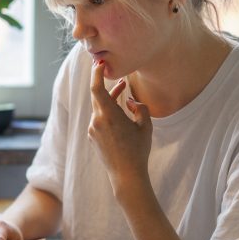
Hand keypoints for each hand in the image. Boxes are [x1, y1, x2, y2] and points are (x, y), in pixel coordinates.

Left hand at [88, 63, 152, 195]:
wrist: (126, 174)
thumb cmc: (138, 150)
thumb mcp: (145, 127)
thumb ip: (140, 108)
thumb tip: (131, 101)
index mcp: (109, 116)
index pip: (96, 89)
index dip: (96, 74)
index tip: (99, 64)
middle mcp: (97, 121)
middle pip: (97, 97)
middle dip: (107, 86)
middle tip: (120, 81)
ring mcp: (93, 130)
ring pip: (99, 108)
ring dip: (109, 101)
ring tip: (122, 96)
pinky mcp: (93, 137)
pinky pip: (99, 119)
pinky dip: (107, 113)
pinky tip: (119, 115)